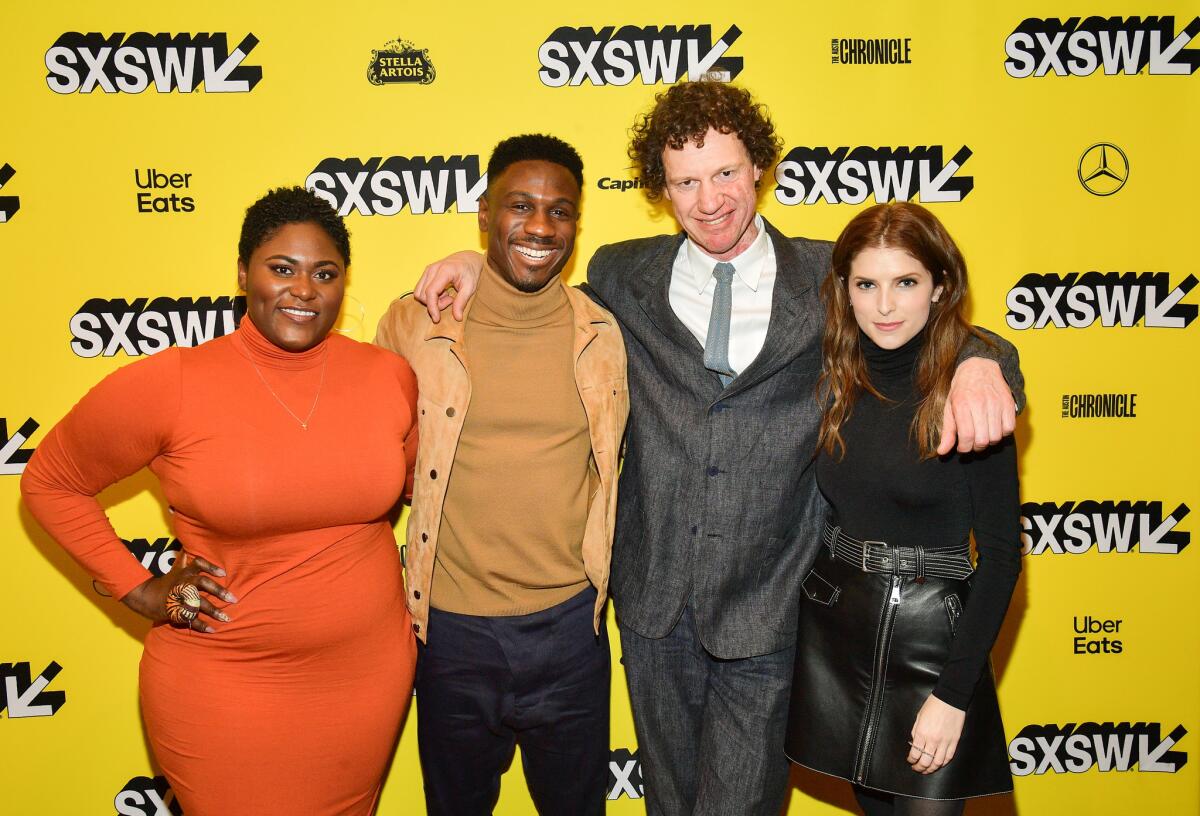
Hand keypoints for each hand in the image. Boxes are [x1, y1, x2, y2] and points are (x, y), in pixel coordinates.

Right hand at [121, 552, 235, 633]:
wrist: (145, 597)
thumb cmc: (166, 582)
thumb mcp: (175, 569)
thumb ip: (185, 560)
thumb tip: (188, 548)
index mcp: (185, 573)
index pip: (199, 564)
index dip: (211, 567)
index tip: (223, 574)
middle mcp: (184, 583)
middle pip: (203, 584)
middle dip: (219, 591)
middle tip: (233, 599)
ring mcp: (179, 598)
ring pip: (199, 604)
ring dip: (214, 612)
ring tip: (227, 619)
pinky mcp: (176, 611)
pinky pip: (190, 619)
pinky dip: (201, 625)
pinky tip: (213, 630)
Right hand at [412, 250, 484, 322]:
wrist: (468, 258)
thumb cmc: (471, 272)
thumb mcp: (470, 287)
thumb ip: (462, 302)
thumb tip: (457, 318)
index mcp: (444, 271)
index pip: (431, 292)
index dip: (432, 307)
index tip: (437, 319)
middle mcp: (432, 269)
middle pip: (423, 294)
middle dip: (435, 304)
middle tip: (451, 301)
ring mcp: (428, 270)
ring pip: (419, 293)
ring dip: (431, 300)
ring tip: (446, 297)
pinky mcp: (426, 273)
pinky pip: (421, 289)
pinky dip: (429, 296)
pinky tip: (442, 293)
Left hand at [907, 694, 965, 773]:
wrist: (950, 698)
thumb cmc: (933, 705)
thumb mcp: (919, 717)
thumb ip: (916, 731)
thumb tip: (914, 743)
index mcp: (922, 733)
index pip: (915, 753)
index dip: (911, 760)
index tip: (910, 761)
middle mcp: (933, 740)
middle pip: (925, 761)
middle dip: (919, 767)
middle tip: (917, 768)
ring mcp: (945, 742)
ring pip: (937, 763)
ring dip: (931, 769)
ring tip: (927, 770)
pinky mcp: (954, 741)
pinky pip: (948, 757)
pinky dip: (943, 763)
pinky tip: (938, 764)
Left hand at [937, 357, 1015, 454]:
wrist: (980, 367)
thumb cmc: (962, 390)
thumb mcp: (949, 407)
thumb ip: (947, 431)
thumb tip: (942, 452)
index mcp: (962, 405)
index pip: (966, 436)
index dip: (964, 448)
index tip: (963, 447)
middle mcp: (980, 404)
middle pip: (982, 440)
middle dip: (976, 447)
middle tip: (972, 443)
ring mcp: (996, 403)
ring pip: (997, 436)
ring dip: (990, 442)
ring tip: (983, 435)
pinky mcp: (1009, 403)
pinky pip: (1010, 428)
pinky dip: (1003, 433)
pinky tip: (995, 428)